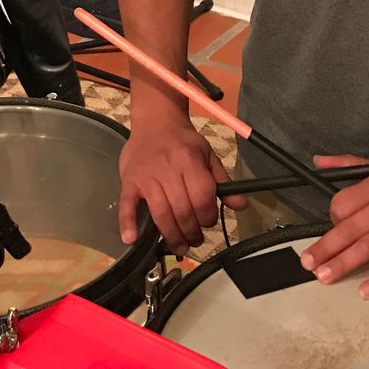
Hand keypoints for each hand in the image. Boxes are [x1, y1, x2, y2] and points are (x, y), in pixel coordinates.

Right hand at [119, 118, 246, 252]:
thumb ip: (223, 180)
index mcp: (189, 161)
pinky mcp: (129, 181)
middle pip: (182, 210)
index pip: (202, 198)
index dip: (208, 216)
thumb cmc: (183, 141)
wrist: (154, 122)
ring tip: (180, 247)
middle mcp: (167, 169)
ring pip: (160, 213)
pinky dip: (127, 222)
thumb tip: (241, 205)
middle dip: (192, 232)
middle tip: (195, 240)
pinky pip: (127, 204)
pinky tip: (131, 239)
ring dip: (171, 235)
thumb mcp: (207, 154)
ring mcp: (146, 176)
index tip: (208, 222)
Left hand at [297, 155, 368, 298]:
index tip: (332, 228)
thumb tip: (319, 162)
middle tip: (309, 263)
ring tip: (326, 276)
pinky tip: (365, 291)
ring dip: (344, 264)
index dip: (332, 219)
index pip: (342, 204)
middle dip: (326, 248)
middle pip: (350, 228)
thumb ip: (349, 165)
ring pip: (368, 247)